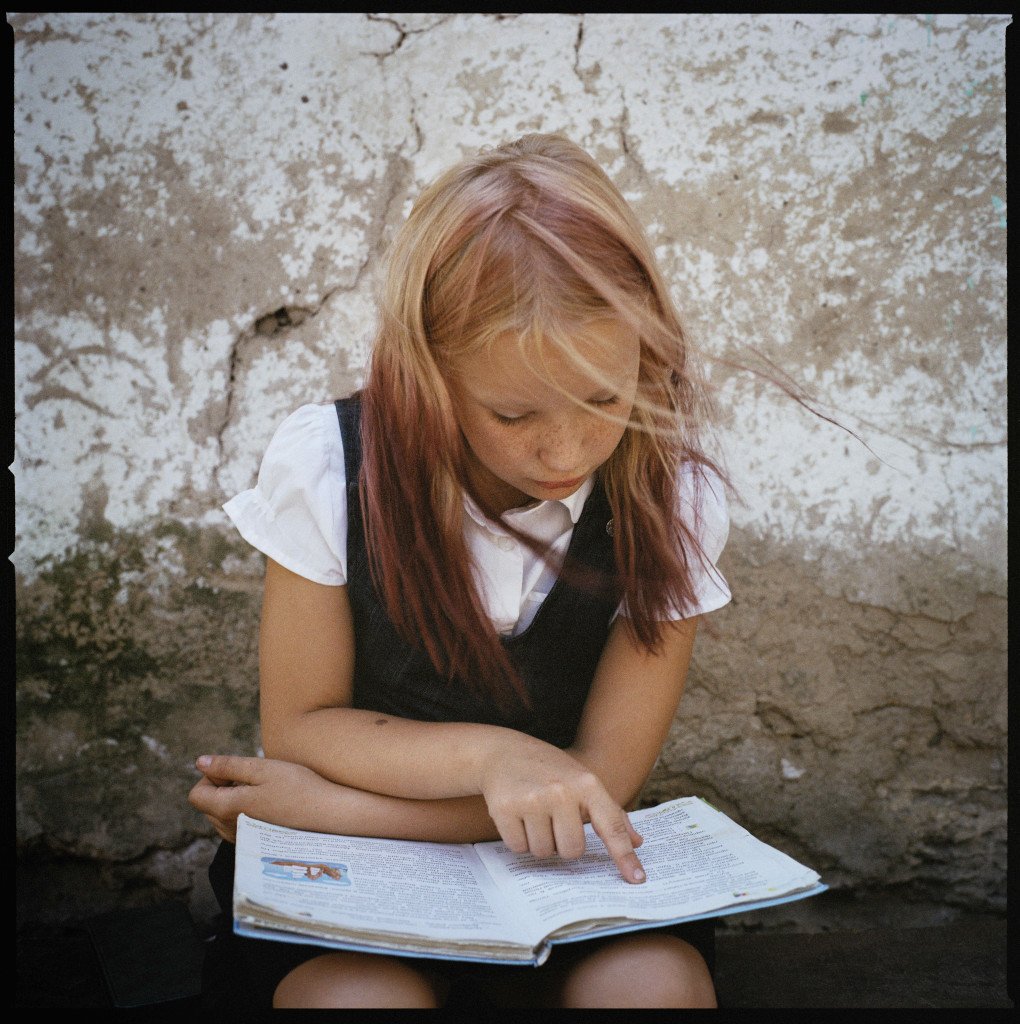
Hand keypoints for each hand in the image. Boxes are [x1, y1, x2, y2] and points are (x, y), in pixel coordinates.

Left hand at [187, 754, 335, 842]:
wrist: (329, 815)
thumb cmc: (298, 787)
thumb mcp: (262, 768)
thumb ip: (228, 765)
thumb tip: (199, 762)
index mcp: (227, 809)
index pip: (196, 794)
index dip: (212, 776)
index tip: (238, 770)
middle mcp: (229, 829)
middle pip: (209, 804)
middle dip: (224, 786)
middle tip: (255, 777)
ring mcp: (243, 839)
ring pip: (223, 815)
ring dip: (236, 799)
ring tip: (266, 790)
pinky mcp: (257, 843)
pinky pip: (238, 825)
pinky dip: (246, 811)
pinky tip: (271, 804)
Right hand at [480, 735, 645, 882]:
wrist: (503, 751)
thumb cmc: (550, 770)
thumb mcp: (583, 781)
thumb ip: (610, 813)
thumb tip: (637, 842)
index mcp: (586, 784)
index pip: (611, 826)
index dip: (624, 856)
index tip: (637, 879)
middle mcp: (561, 791)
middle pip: (572, 851)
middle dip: (562, 843)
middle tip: (554, 820)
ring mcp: (532, 799)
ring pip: (544, 852)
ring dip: (539, 841)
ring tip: (534, 814)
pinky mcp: (505, 808)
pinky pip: (519, 847)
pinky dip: (518, 839)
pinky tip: (517, 816)